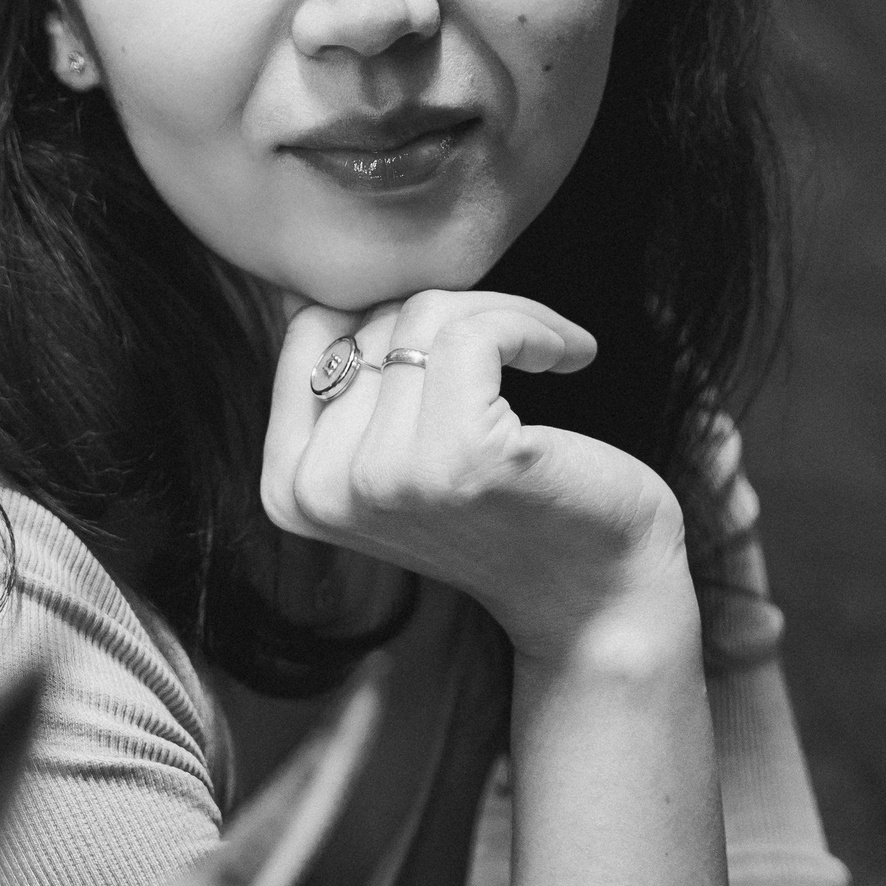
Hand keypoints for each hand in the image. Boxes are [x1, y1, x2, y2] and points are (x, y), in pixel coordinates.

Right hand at [263, 290, 691, 665]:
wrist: (596, 597)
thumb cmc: (506, 510)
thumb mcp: (400, 452)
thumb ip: (353, 388)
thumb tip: (313, 289)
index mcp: (289, 488)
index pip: (311, 331)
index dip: (389, 312)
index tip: (459, 336)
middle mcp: (322, 488)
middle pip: (371, 319)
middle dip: (456, 314)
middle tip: (520, 344)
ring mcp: (386, 476)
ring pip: (423, 316)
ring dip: (505, 315)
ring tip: (551, 349)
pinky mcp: (459, 457)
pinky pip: (474, 333)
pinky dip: (533, 326)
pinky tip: (571, 355)